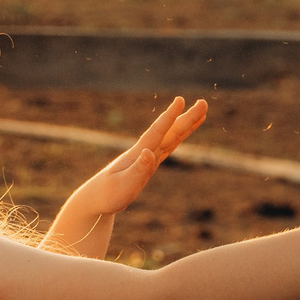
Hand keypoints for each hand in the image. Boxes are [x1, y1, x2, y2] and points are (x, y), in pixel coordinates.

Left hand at [52, 97, 206, 246]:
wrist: (96, 199)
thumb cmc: (108, 194)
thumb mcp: (124, 185)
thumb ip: (138, 169)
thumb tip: (149, 153)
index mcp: (138, 154)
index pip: (157, 131)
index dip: (169, 117)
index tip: (181, 100)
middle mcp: (145, 151)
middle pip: (170, 131)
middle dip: (187, 118)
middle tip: (204, 102)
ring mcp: (148, 156)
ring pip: (171, 136)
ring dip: (186, 124)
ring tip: (201, 112)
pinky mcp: (149, 163)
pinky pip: (169, 146)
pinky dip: (178, 136)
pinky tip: (183, 132)